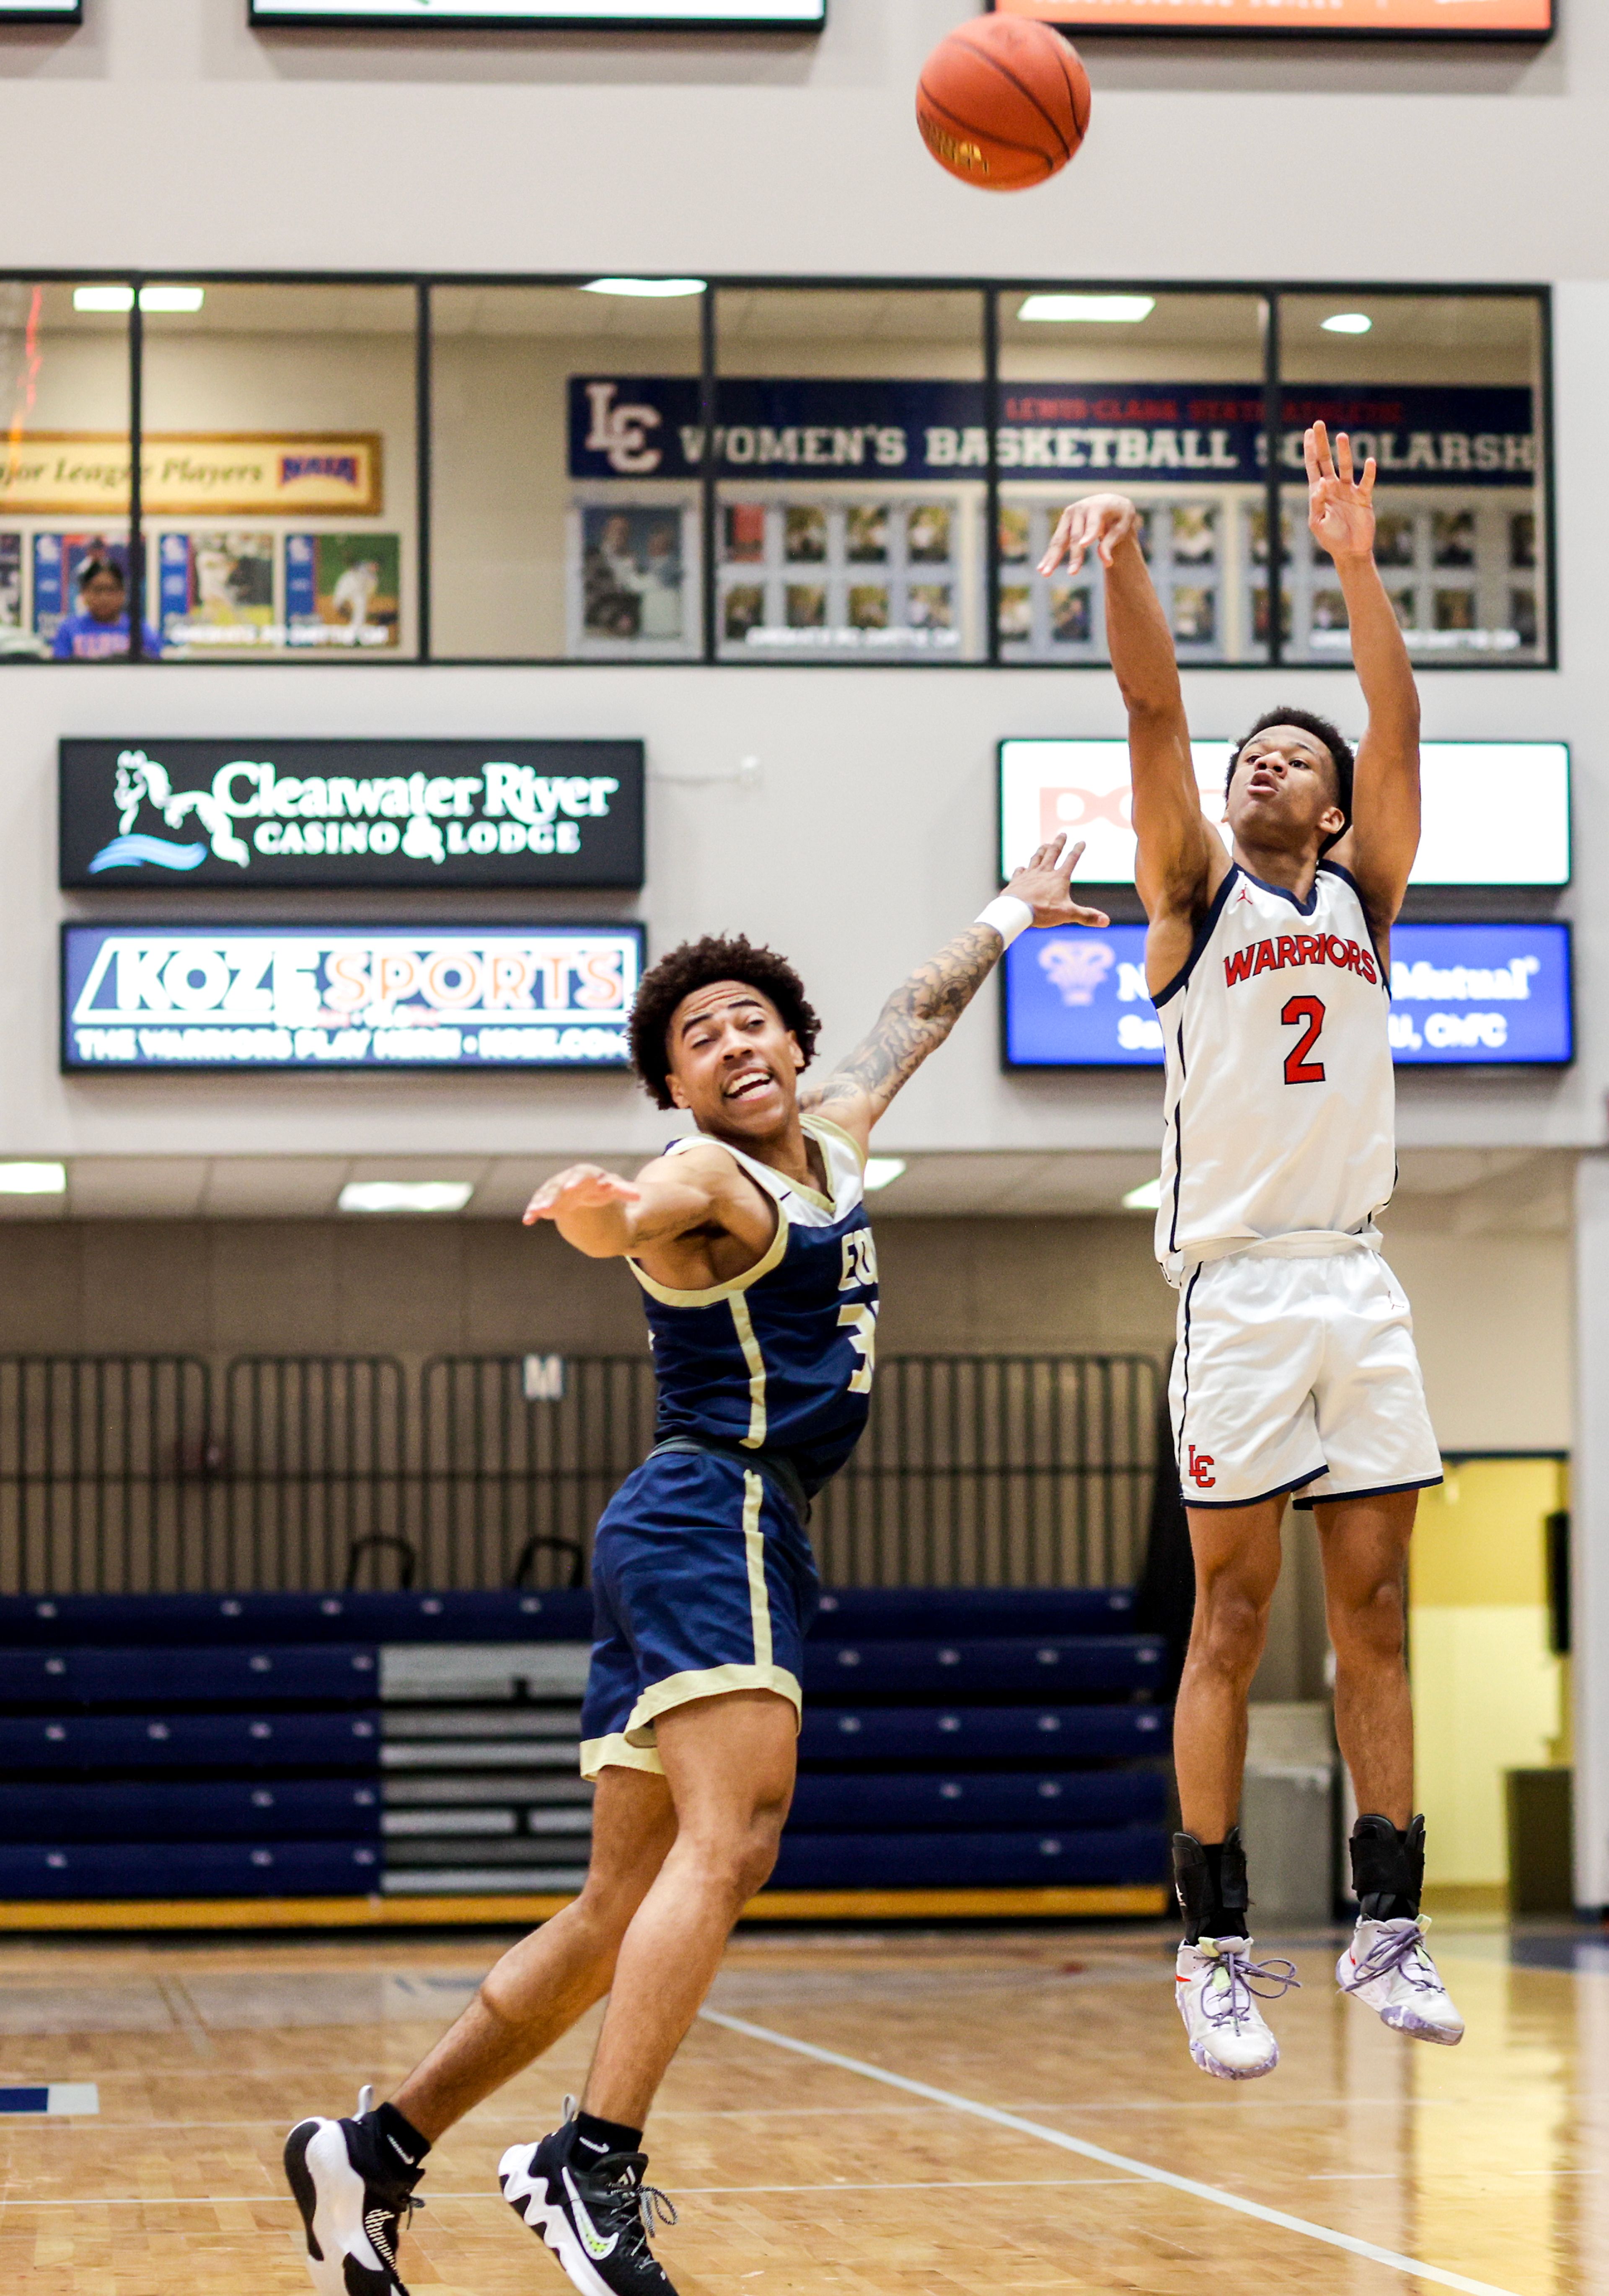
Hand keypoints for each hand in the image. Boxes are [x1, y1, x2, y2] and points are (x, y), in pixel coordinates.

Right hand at [522, 1164, 640, 1225]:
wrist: (587, 1190)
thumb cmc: (601, 1189)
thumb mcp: (613, 1190)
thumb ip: (623, 1191)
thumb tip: (638, 1195)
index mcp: (587, 1174)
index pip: (581, 1174)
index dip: (575, 1180)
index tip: (571, 1187)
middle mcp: (568, 1179)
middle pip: (560, 1185)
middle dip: (553, 1196)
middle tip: (547, 1207)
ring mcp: (557, 1189)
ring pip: (547, 1195)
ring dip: (541, 1203)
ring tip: (535, 1213)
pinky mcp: (549, 1199)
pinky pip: (539, 1204)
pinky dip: (533, 1211)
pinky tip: (528, 1220)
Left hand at [1004, 834, 1110, 928]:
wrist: (1016, 911)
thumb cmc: (1043, 911)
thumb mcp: (1068, 914)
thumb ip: (1087, 916)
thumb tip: (1106, 921)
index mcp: (1059, 878)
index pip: (1071, 860)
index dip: (1077, 850)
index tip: (1081, 841)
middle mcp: (1044, 872)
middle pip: (1052, 853)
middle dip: (1059, 843)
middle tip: (1062, 834)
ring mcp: (1029, 875)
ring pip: (1036, 858)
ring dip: (1041, 851)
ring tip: (1044, 845)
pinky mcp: (1017, 881)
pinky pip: (1019, 871)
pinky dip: (1022, 868)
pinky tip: (1022, 867)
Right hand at [1038, 494, 1140, 577]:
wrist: (1108, 502)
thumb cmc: (1118, 516)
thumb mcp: (1122, 527)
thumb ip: (1111, 543)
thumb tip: (1107, 563)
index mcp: (1097, 507)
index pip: (1092, 524)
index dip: (1088, 534)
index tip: (1084, 545)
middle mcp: (1080, 509)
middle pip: (1075, 535)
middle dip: (1074, 555)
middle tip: (1073, 573)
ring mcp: (1069, 515)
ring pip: (1060, 539)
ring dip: (1053, 557)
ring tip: (1045, 573)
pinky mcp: (1064, 523)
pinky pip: (1057, 541)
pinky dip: (1049, 555)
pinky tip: (1041, 568)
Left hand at [1307, 421, 1375, 562]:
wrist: (1351, 551)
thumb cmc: (1331, 539)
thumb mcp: (1318, 523)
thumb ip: (1317, 503)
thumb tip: (1320, 484)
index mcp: (1319, 492)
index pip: (1312, 466)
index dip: (1309, 449)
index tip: (1308, 433)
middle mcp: (1333, 487)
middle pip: (1326, 460)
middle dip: (1321, 442)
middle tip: (1318, 423)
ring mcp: (1349, 490)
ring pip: (1346, 466)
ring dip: (1344, 451)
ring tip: (1342, 436)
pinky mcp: (1363, 497)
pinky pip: (1367, 481)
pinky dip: (1369, 472)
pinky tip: (1370, 461)